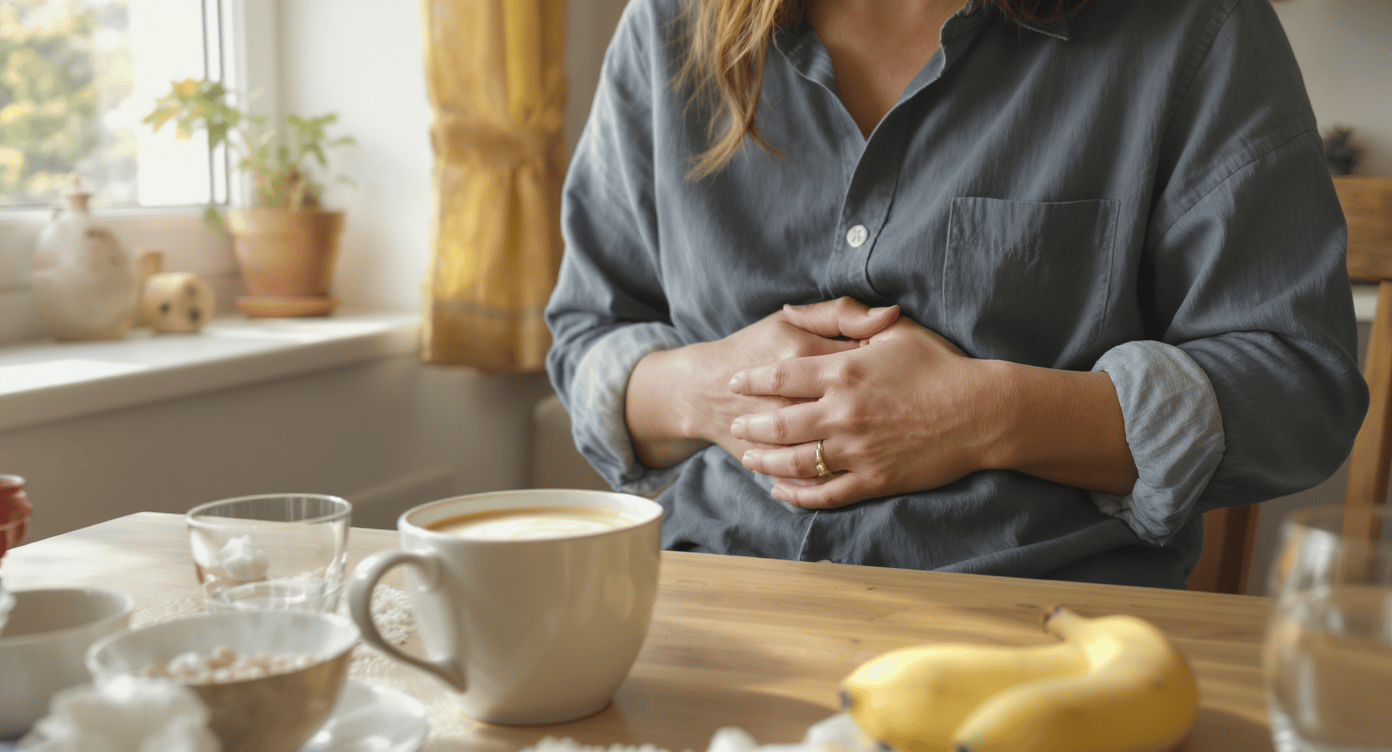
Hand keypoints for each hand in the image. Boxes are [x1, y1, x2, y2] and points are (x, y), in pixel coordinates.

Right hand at [626, 299, 899, 467]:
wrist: (701, 390)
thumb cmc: (754, 350)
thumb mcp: (793, 323)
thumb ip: (841, 314)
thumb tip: (890, 313)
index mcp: (810, 359)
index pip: (871, 366)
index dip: (891, 373)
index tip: (900, 375)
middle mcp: (801, 400)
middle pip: (863, 416)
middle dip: (887, 417)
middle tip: (900, 414)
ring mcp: (789, 438)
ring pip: (838, 453)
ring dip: (866, 452)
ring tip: (882, 445)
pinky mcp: (779, 464)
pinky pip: (814, 482)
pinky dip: (835, 482)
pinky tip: (852, 475)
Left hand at [728, 313, 1007, 507]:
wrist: (981, 411)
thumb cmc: (939, 364)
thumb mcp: (891, 330)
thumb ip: (840, 317)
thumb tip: (792, 310)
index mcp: (843, 371)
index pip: (780, 377)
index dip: (751, 380)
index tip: (734, 382)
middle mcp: (842, 411)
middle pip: (778, 423)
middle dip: (750, 426)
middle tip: (735, 426)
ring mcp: (856, 448)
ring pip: (794, 461)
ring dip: (765, 462)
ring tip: (748, 460)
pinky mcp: (873, 478)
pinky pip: (824, 492)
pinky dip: (797, 495)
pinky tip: (781, 492)